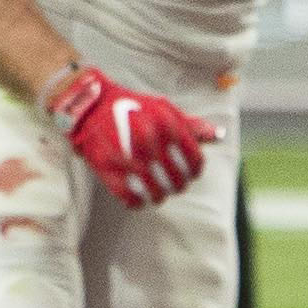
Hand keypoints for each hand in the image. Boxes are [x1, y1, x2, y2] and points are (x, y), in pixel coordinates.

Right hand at [43, 65, 218, 209]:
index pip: (194, 161)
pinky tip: (138, 198)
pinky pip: (130, 197)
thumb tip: (219, 136)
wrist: (88, 105)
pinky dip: (137, 202)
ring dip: (159, 196)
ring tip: (157, 194)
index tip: (189, 175)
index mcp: (166, 123)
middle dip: (178, 186)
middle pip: (176, 180)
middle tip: (173, 186)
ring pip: (154, 192)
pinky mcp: (106, 167)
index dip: (195, 172)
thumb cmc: (130, 107)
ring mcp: (126, 154)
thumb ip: (190, 125)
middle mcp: (147, 138)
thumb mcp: (162, 108)